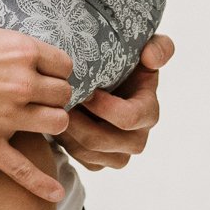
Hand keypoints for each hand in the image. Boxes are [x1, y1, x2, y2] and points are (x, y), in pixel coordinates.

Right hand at [0, 7, 72, 201]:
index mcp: (19, 50)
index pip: (64, 64)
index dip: (56, 68)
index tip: (46, 72)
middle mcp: (20, 83)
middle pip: (63, 95)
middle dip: (54, 94)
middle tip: (41, 95)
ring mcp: (6, 116)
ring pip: (56, 125)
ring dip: (51, 123)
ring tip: (40, 120)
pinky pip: (23, 169)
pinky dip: (41, 183)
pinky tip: (55, 194)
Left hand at [56, 33, 174, 170]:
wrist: (97, 78)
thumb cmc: (119, 62)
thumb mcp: (139, 50)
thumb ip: (157, 48)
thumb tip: (151, 58)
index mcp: (147, 111)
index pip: (129, 118)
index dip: (105, 107)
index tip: (86, 90)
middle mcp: (136, 137)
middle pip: (103, 140)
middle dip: (78, 121)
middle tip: (59, 102)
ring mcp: (118, 153)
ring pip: (90, 153)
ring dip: (68, 132)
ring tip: (52, 110)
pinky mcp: (101, 161)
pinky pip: (83, 160)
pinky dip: (67, 143)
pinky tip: (55, 121)